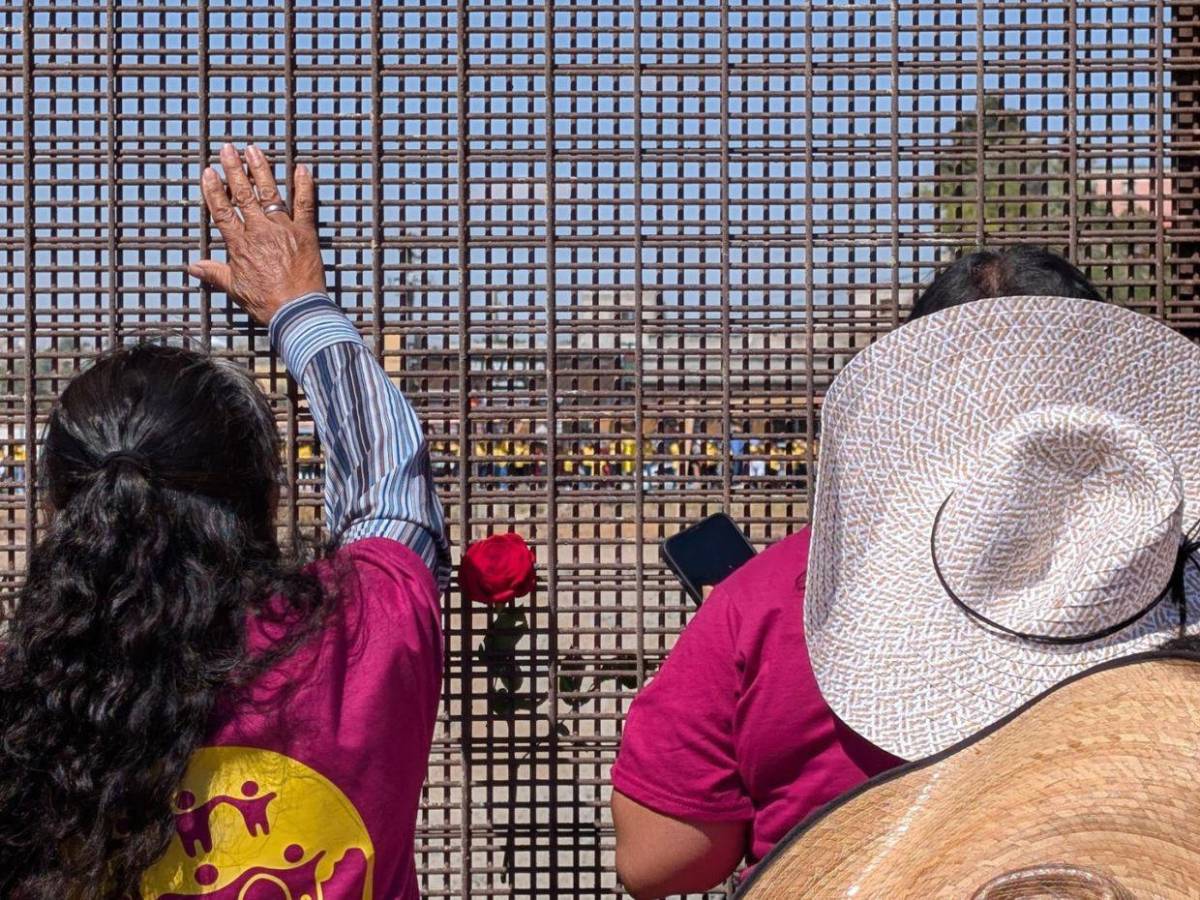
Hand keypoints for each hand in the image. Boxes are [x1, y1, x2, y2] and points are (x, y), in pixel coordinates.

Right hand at [188, 143, 326, 324]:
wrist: (297, 311)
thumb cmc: (266, 302)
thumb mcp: (235, 289)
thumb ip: (214, 273)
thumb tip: (192, 267)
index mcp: (240, 244)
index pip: (222, 211)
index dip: (214, 190)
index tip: (208, 172)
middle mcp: (259, 231)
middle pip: (243, 195)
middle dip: (234, 169)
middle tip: (228, 148)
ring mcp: (283, 229)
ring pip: (270, 193)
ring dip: (261, 170)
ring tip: (253, 149)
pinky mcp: (305, 233)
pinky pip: (305, 205)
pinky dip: (304, 186)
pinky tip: (302, 168)